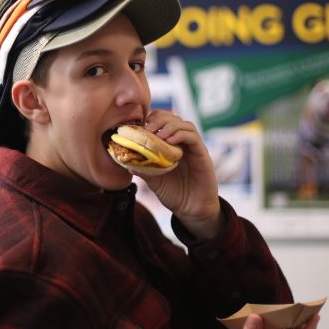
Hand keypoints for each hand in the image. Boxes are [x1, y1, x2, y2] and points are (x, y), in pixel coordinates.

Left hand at [130, 109, 221, 238]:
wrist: (192, 210)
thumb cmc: (174, 193)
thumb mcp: (154, 180)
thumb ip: (143, 170)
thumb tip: (126, 163)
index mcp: (170, 145)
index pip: (163, 121)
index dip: (152, 119)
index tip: (140, 125)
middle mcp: (183, 143)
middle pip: (173, 118)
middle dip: (159, 119)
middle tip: (148, 128)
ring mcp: (193, 148)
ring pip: (184, 124)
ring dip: (170, 125)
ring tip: (159, 134)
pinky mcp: (202, 154)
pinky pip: (193, 137)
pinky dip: (181, 135)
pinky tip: (170, 141)